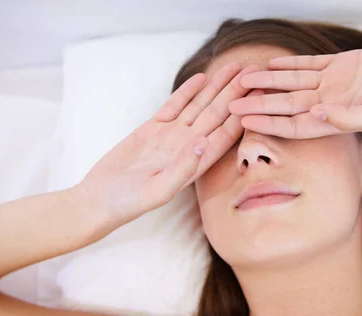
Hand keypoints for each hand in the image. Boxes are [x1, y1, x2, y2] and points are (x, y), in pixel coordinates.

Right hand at [77, 62, 258, 231]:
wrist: (100, 198)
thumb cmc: (130, 202)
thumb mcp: (158, 190)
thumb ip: (182, 168)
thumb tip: (203, 141)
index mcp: (196, 164)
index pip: (225, 135)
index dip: (244, 115)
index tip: (261, 96)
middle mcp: (188, 147)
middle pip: (218, 114)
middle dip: (236, 93)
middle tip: (255, 71)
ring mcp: (171, 136)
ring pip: (199, 106)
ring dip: (217, 87)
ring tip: (234, 67)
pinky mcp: (152, 128)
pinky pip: (174, 106)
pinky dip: (187, 91)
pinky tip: (202, 77)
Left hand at [229, 44, 361, 137]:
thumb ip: (348, 118)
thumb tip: (316, 116)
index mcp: (334, 120)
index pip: (294, 125)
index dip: (268, 124)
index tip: (244, 122)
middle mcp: (328, 103)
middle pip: (285, 105)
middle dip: (258, 104)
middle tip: (229, 104)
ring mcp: (332, 83)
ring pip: (291, 83)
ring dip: (267, 82)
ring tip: (242, 79)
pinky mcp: (339, 64)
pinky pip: (307, 64)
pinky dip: (288, 64)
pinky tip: (269, 64)